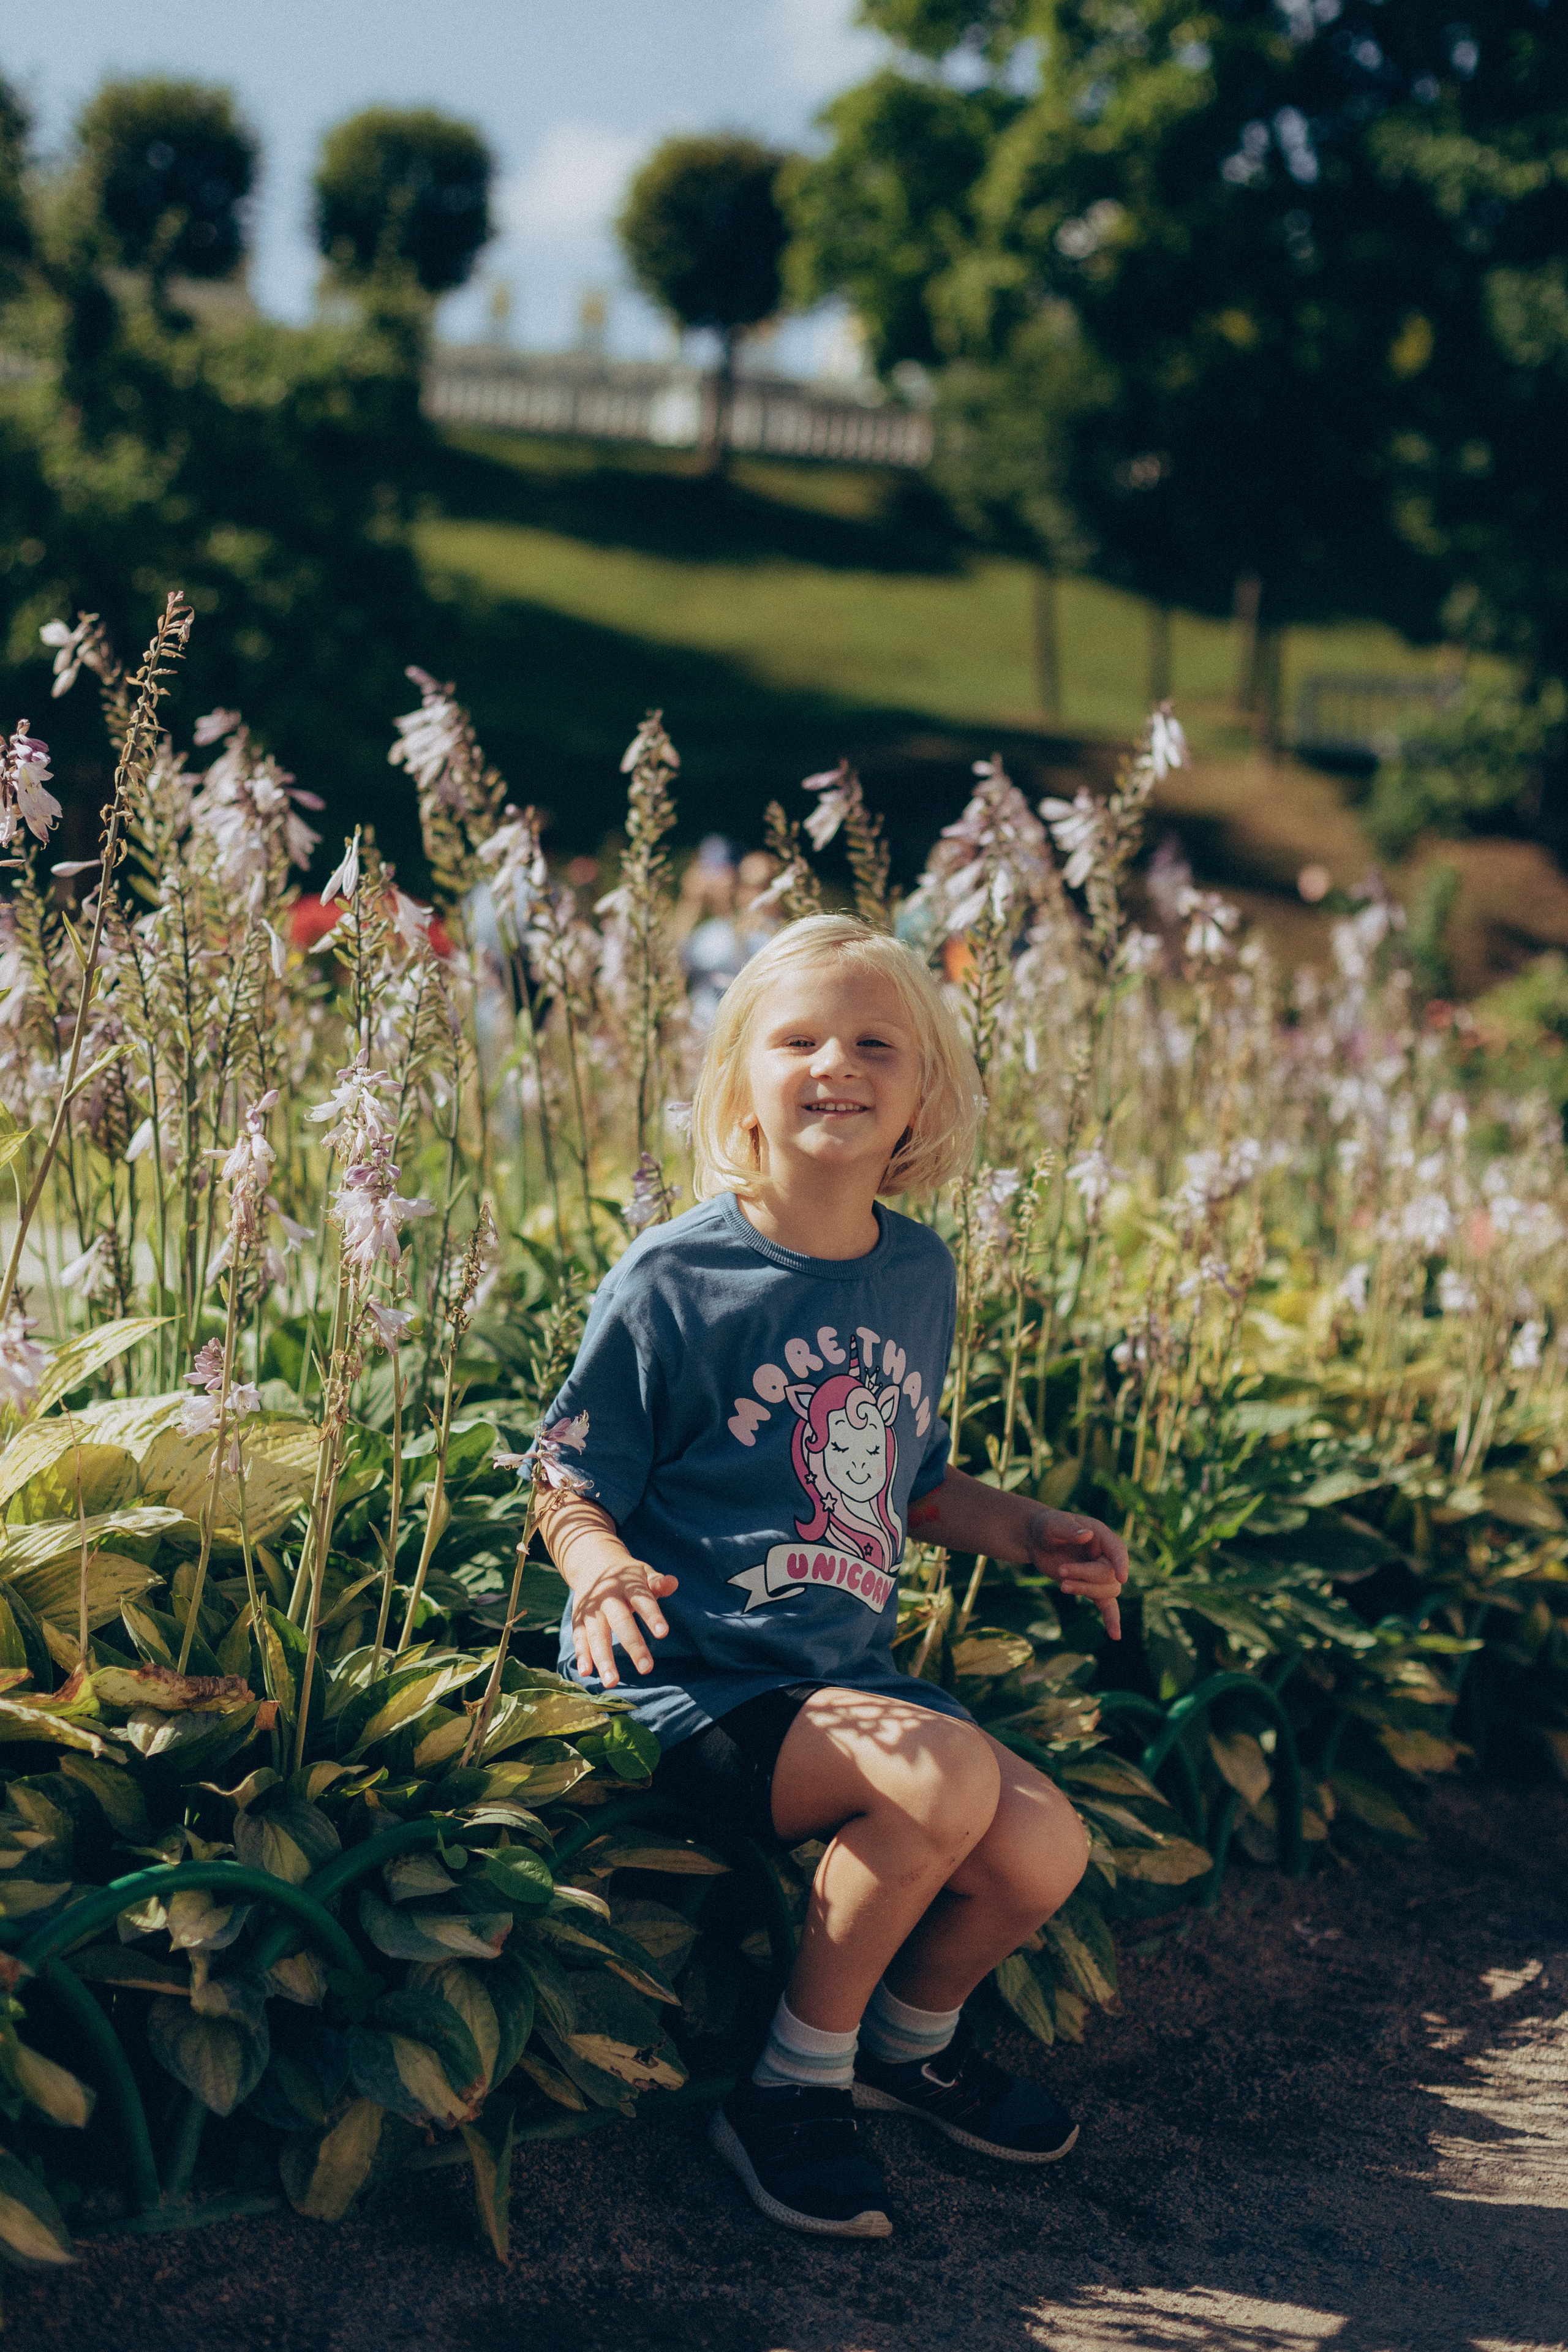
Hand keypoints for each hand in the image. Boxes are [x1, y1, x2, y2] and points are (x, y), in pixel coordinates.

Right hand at [566, 1552, 678, 1688]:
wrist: (592, 1563)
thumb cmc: (626, 1575)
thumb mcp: (643, 1573)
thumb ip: (657, 1582)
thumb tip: (673, 1582)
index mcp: (627, 1585)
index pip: (642, 1600)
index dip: (652, 1615)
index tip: (663, 1633)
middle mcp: (607, 1598)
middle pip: (620, 1622)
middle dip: (633, 1645)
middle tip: (647, 1669)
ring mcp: (591, 1610)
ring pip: (597, 1635)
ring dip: (603, 1659)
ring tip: (612, 1682)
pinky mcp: (578, 1620)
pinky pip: (579, 1639)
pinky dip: (581, 1655)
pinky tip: (586, 1673)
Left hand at [1024, 1506, 1128, 1640]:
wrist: (1036, 1541)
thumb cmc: (1047, 1527)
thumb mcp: (1053, 1524)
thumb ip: (1068, 1528)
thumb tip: (1086, 1535)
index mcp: (1100, 1535)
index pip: (1117, 1549)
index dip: (1121, 1563)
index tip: (1122, 1578)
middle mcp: (1105, 1555)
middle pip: (1109, 1574)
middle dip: (1086, 1576)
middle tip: (1061, 1570)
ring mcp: (1099, 1573)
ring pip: (1106, 1590)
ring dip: (1085, 1590)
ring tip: (1062, 1584)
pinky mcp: (1090, 1588)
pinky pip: (1107, 1605)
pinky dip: (1110, 1619)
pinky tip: (1115, 1635)